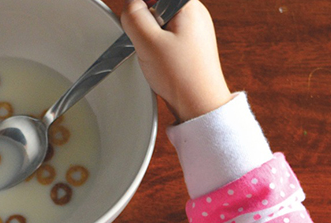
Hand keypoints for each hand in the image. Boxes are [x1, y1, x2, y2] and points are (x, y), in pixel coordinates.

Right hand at [120, 0, 232, 121]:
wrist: (200, 105)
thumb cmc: (181, 76)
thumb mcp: (148, 42)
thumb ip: (133, 16)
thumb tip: (130, 4)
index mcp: (188, 5)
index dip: (140, 7)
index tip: (137, 26)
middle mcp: (195, 13)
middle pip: (156, 5)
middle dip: (145, 23)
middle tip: (148, 44)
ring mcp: (195, 29)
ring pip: (160, 22)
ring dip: (151, 37)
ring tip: (157, 56)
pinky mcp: (191, 44)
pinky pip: (167, 36)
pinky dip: (159, 47)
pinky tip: (163, 62)